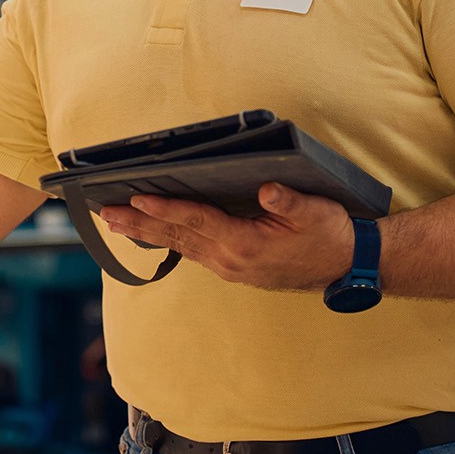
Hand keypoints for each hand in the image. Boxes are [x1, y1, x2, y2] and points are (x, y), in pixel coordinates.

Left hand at [99, 184, 355, 290]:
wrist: (347, 265)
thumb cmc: (331, 233)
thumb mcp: (315, 211)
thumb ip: (289, 199)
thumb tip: (266, 187)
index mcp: (246, 244)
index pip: (196, 221)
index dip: (165, 209)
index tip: (137, 200)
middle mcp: (231, 260)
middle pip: (177, 237)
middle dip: (140, 224)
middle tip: (106, 215)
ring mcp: (230, 266)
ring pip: (180, 246)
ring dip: (147, 234)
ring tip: (116, 223)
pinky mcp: (233, 267)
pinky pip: (192, 251)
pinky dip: (168, 240)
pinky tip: (151, 234)